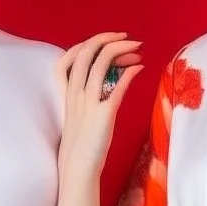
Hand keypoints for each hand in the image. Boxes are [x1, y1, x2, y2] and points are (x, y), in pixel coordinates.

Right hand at [54, 32, 143, 184]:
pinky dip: (130, 72)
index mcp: (67, 95)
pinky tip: (139, 68)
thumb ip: (86, 100)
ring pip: (102, 64)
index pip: (67, 59)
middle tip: (125, 37)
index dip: (86, 45)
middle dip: (106, 39)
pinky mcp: (104, 113)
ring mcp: (89, 103)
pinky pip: (118, 85)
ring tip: (137, 48)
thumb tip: (106, 86)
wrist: (77, 168)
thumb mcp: (78, 118)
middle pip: (87, 54)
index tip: (103, 42)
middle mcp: (76, 94)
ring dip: (121, 50)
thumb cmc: (80, 146)